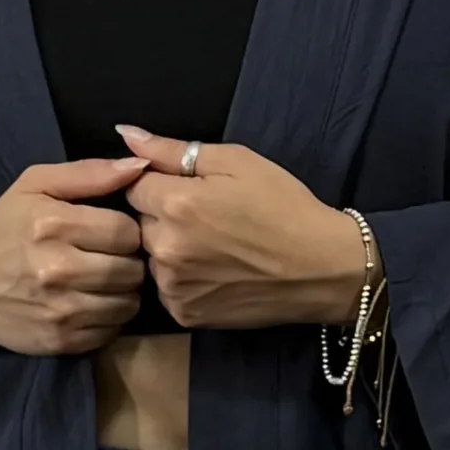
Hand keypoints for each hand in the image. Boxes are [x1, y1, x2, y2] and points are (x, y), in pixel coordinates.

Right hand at [0, 154, 150, 356]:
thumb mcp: (35, 186)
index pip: (126, 231)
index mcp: (53, 225)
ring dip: (122, 291)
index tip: (110, 232)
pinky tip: (91, 303)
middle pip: (132, 269)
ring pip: (128, 302)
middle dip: (127, 261)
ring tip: (102, 281)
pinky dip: (109, 317)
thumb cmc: (4, 229)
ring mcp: (60, 311)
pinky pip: (112, 329)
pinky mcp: (62, 341)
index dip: (125, 230)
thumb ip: (89, 173)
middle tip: (108, 258)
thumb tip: (141, 165)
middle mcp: (58, 270)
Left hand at [113, 125, 371, 329]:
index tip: (192, 191)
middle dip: (163, 217)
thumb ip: (173, 149)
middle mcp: (165, 248)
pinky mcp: (185, 314)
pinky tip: (215, 273)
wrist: (323, 268)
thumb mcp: (237, 162)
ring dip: (170, 250)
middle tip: (208, 220)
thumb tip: (126, 134)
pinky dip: (183, 280)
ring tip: (214, 248)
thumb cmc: (284, 207)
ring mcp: (173, 286)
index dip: (161, 184)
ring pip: (151, 258)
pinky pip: (167, 289)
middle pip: (139, 223)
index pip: (134, 185)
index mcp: (176, 203)